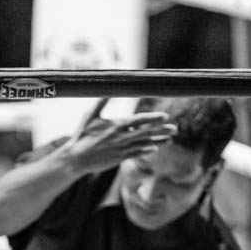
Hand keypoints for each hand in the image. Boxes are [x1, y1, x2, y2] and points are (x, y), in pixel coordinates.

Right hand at [63, 112, 177, 174]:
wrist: (76, 158)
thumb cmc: (81, 136)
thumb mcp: (90, 116)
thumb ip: (101, 103)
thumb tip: (107, 91)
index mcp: (116, 125)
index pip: (139, 121)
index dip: (153, 118)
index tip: (165, 116)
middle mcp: (121, 137)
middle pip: (146, 133)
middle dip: (161, 130)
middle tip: (175, 128)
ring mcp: (121, 149)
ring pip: (143, 144)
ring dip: (158, 141)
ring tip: (170, 139)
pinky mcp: (119, 158)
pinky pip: (136, 154)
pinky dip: (145, 151)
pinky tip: (154, 149)